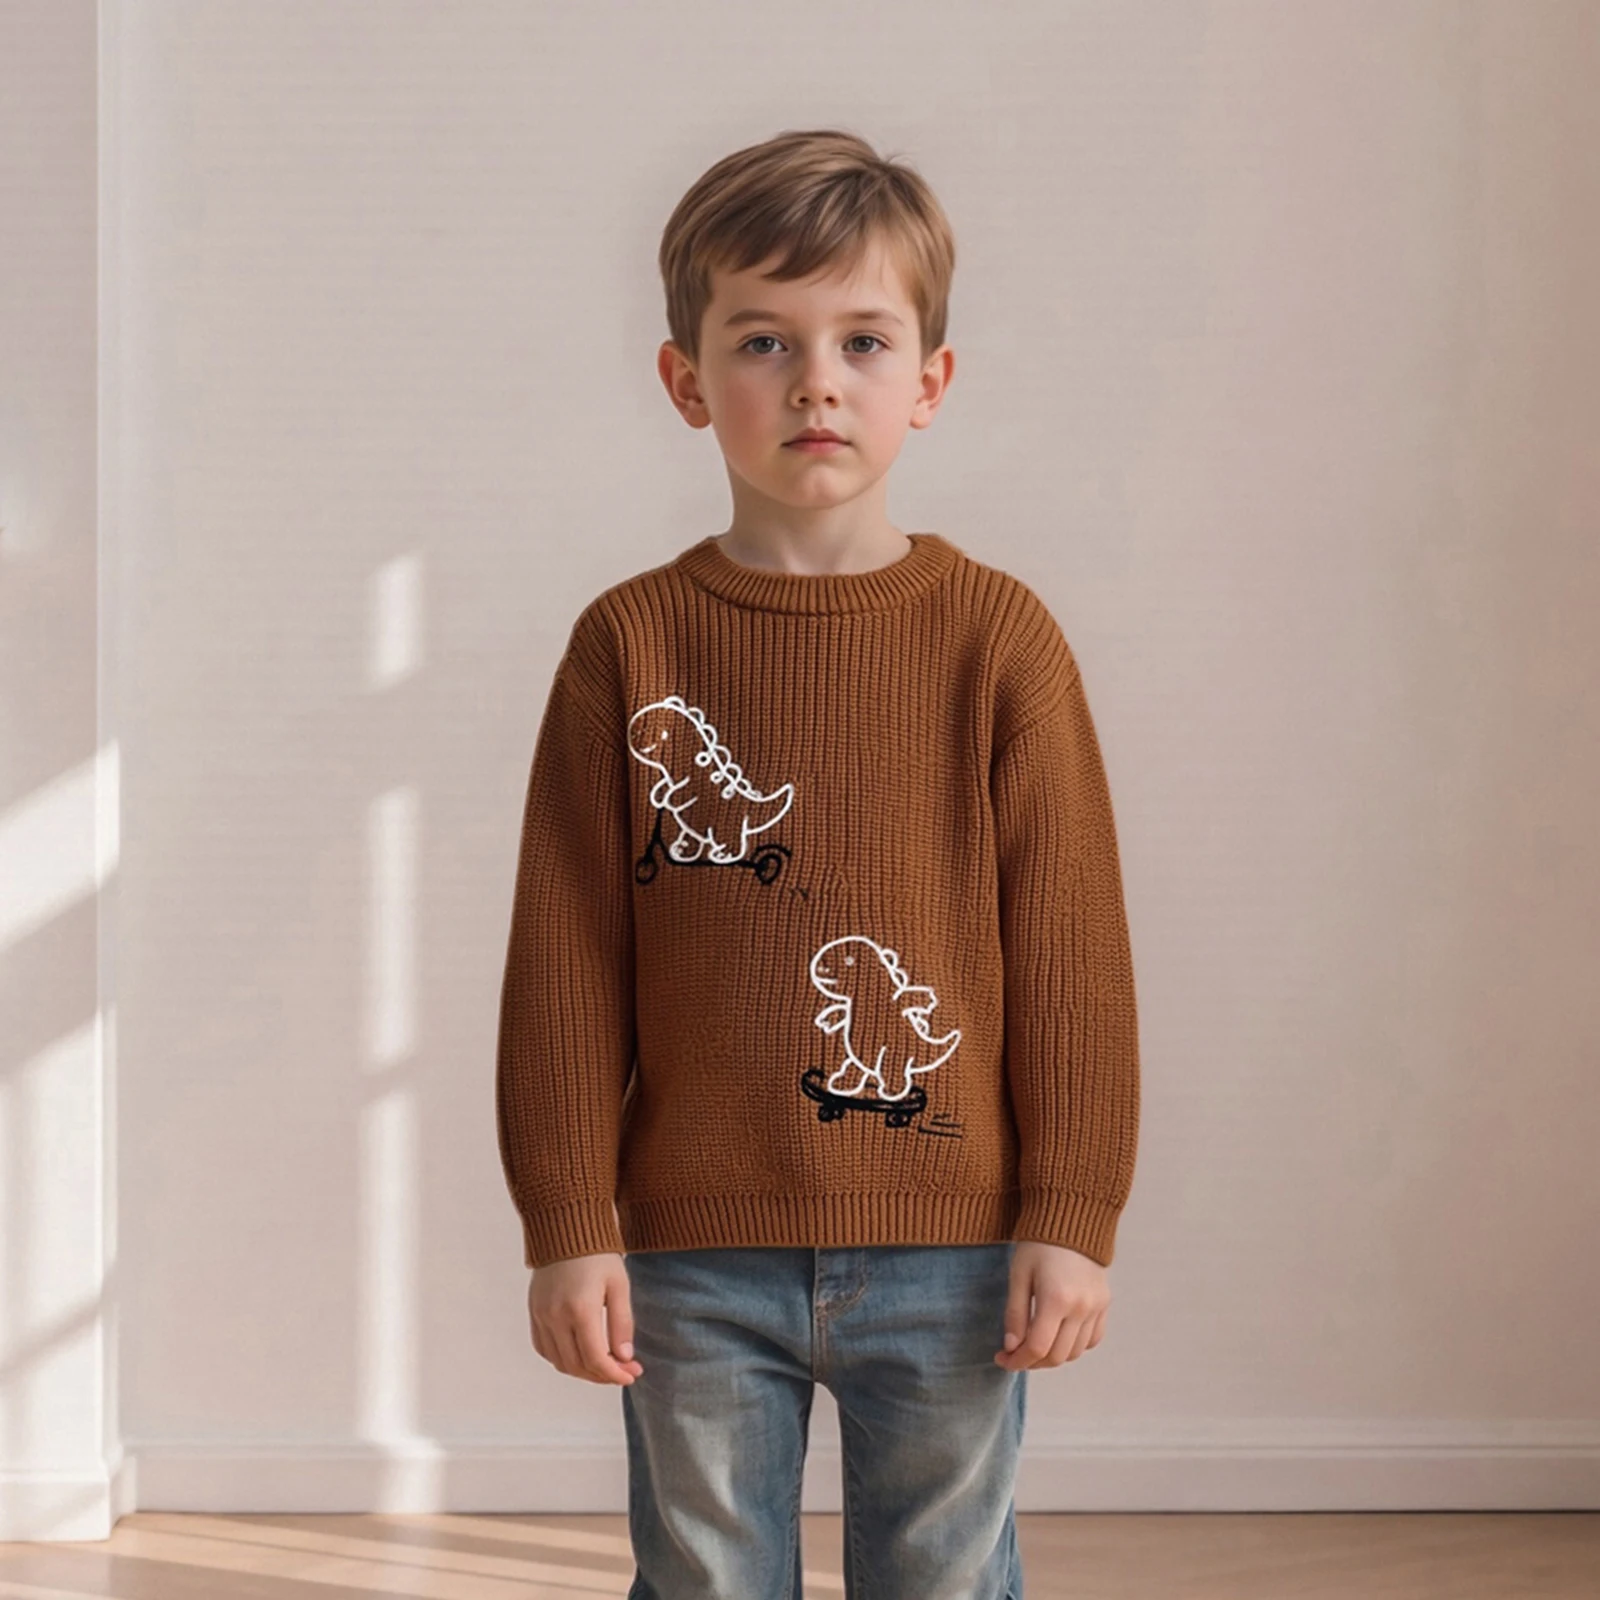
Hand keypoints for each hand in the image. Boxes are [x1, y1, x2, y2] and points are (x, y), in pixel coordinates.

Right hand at [528, 1251, 644, 1385]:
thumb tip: (624, 1358)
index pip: (595, 1358)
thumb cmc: (598, 1254)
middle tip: (624, 1371)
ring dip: (583, 1370)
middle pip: (577, 1365)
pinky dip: (562, 1358)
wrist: (566, 1228)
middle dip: (603, 1375)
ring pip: (560, 1361)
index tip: (632, 1375)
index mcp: (580, 1309)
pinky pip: (544, 1348)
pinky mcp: (533, 1312)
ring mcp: (541, 1315)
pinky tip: (581, 1354)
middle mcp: (556, 1316)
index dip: (614, 1374)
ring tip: (605, 1365)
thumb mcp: (619, 1285)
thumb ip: (622, 1323)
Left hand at [995, 1240, 1110, 1368]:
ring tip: (1033, 1346)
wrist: (1071, 1218)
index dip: (1017, 1361)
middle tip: (1014, 1355)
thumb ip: (1015, 1314)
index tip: (1001, 1359)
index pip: (1037, 1348)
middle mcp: (1081, 1308)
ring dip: (1052, 1357)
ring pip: (1075, 1352)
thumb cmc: (1038, 1243)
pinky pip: (1092, 1340)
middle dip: (1032, 1362)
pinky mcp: (1104, 1304)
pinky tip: (1058, 1337)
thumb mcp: (1018, 1274)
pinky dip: (1074, 1346)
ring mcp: (1096, 1307)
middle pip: (1057, 1356)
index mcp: (1056, 1299)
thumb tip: (1011, 1348)